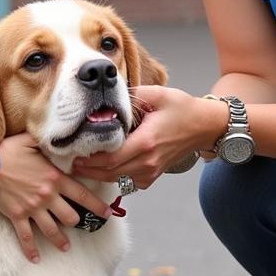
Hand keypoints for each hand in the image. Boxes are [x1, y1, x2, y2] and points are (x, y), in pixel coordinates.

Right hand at [0, 133, 113, 262]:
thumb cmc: (7, 151)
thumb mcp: (31, 140)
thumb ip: (49, 141)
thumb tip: (61, 134)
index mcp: (55, 178)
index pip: (83, 194)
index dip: (97, 206)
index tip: (108, 213)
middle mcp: (47, 196)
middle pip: (70, 217)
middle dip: (77, 222)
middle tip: (79, 225)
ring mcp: (32, 208)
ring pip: (52, 230)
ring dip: (60, 241)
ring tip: (66, 247)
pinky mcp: (17, 216)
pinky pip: (26, 237)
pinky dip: (31, 250)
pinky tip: (36, 259)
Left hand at [73, 86, 222, 189]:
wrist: (205, 126)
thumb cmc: (183, 109)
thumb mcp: (157, 94)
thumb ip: (132, 96)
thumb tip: (108, 98)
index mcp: (146, 142)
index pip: (110, 158)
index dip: (89, 160)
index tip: (74, 154)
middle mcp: (148, 161)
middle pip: (109, 173)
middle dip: (88, 169)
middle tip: (70, 162)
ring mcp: (151, 171)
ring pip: (117, 180)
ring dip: (98, 175)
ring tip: (81, 166)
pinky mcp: (153, 175)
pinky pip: (128, 181)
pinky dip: (113, 176)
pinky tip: (102, 167)